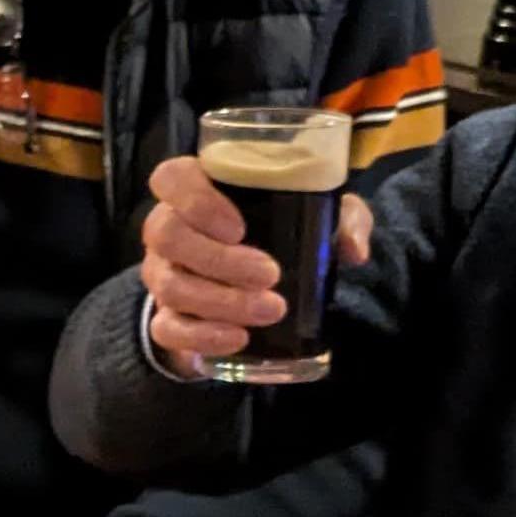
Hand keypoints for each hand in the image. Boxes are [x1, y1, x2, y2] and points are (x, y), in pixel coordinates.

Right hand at [136, 158, 377, 373]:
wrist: (258, 289)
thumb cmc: (283, 236)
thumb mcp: (319, 216)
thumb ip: (343, 219)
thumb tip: (353, 248)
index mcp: (197, 192)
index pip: (170, 177)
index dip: (194, 199)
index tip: (238, 227)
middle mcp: (169, 230)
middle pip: (165, 234)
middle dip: (218, 259)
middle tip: (270, 274)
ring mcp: (162, 275)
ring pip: (169, 285)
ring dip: (220, 301)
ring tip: (271, 310)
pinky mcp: (165, 318)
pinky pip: (166, 329)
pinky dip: (201, 336)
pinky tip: (239, 338)